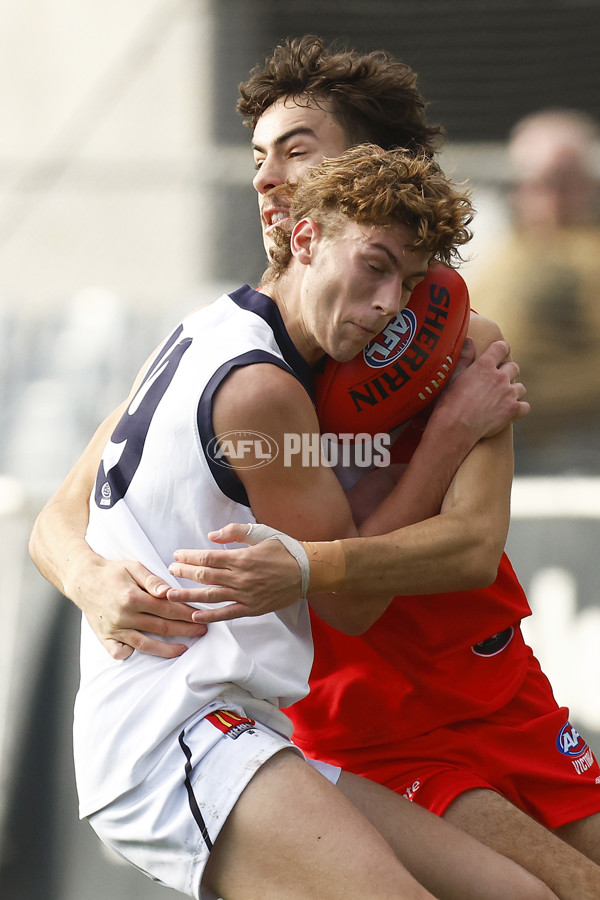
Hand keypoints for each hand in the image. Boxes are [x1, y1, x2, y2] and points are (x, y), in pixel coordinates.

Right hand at [73, 558, 206, 658]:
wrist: (83, 580)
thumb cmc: (111, 572)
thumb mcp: (133, 567)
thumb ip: (152, 580)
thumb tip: (168, 592)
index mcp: (133, 598)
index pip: (167, 608)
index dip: (186, 613)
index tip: (201, 615)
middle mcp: (124, 616)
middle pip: (161, 627)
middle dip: (185, 630)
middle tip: (202, 631)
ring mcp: (115, 629)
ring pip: (145, 644)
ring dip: (167, 649)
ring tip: (184, 649)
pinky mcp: (105, 637)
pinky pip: (120, 652)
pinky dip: (132, 654)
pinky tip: (147, 652)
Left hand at [167, 523, 302, 623]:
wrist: (308, 571)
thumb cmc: (285, 549)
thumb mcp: (261, 532)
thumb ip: (235, 532)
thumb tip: (211, 535)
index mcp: (241, 557)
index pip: (207, 557)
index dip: (189, 556)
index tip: (176, 555)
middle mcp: (240, 577)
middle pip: (205, 575)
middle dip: (184, 572)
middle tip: (169, 570)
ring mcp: (245, 595)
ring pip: (211, 596)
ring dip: (188, 595)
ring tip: (170, 594)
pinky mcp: (252, 609)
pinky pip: (227, 614)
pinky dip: (210, 616)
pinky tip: (195, 616)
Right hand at [431, 338, 529, 439]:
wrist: (455, 427)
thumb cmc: (449, 402)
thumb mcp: (453, 376)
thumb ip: (464, 357)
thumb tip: (469, 340)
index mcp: (484, 365)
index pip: (500, 348)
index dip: (501, 348)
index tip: (500, 350)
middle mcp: (500, 377)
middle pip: (514, 367)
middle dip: (508, 371)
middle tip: (499, 380)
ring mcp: (508, 394)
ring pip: (521, 387)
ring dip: (514, 390)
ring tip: (504, 397)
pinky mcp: (513, 410)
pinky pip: (525, 406)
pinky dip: (519, 408)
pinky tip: (511, 411)